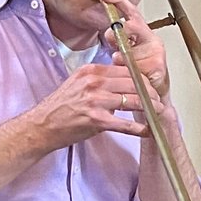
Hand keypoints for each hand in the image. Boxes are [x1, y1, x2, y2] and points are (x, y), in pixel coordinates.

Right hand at [27, 62, 149, 147]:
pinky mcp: (96, 120)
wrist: (42, 125)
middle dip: (150, 93)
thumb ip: (101, 80)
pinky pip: (125, 124)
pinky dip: (139, 128)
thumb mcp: (79, 83)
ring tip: (157, 112)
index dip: (143, 80)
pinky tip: (147, 130)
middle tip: (158, 100)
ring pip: (134, 101)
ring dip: (150, 108)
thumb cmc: (61, 106)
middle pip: (134, 84)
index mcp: (91, 71)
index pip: (127, 70)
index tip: (151, 87)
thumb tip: (126, 81)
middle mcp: (94, 83)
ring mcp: (95, 101)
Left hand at [94, 0, 169, 100]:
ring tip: (123, 67)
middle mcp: (152, 41)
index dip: (119, 2)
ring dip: (121, 59)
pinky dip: (129, 73)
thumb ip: (117, 43)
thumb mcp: (123, 57)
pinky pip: (135, 67)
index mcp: (143, 35)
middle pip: (135, 25)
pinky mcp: (158, 68)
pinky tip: (132, 78)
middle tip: (115, 37)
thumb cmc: (137, 79)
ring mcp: (156, 54)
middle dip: (122, 29)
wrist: (154, 103)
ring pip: (130, 50)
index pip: (131, 13)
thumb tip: (110, 33)